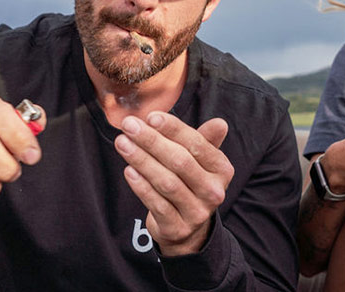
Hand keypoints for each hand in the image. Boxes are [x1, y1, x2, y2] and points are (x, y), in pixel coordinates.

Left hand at [113, 112, 233, 255]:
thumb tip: (220, 123)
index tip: (150, 117)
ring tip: (122, 143)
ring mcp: (197, 212)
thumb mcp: (199, 161)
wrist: (185, 228)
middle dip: (151, 141)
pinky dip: (141, 186)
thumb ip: (203, 140)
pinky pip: (156, 204)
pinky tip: (129, 170)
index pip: (197, 144)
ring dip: (141, 160)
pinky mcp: (178, 228)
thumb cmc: (188, 182)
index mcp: (222, 170)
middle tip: (129, 126)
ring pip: (166, 182)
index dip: (173, 129)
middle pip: (180, 161)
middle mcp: (214, 191)